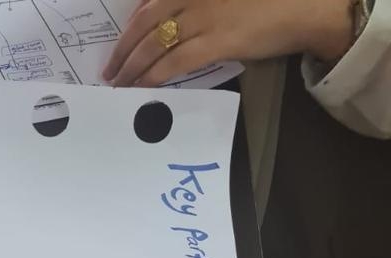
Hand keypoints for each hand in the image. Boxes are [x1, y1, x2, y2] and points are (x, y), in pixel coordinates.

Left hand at [103, 0, 353, 88]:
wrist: (308, 5)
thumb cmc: (275, 0)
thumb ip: (201, 5)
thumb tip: (178, 26)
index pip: (154, 0)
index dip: (133, 22)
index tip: (122, 41)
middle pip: (146, 20)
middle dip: (123, 46)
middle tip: (110, 67)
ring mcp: (205, 15)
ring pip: (155, 43)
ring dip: (132, 66)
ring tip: (119, 83)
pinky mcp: (216, 40)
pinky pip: (174, 61)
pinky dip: (152, 75)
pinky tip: (140, 86)